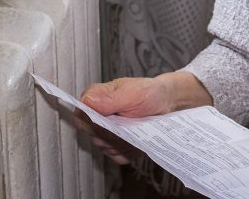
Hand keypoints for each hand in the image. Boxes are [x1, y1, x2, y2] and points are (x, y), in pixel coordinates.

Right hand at [79, 72, 211, 163]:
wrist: (168, 104)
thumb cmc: (150, 93)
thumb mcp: (131, 92)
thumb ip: (108, 98)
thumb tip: (85, 102)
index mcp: (94, 99)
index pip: (81, 117)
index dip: (94, 123)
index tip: (113, 120)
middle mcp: (96, 117)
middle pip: (93, 136)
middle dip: (113, 133)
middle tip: (131, 122)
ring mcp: (106, 134)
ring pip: (105, 148)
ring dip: (122, 142)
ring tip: (137, 129)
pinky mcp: (116, 147)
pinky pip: (116, 156)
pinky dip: (129, 151)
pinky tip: (138, 139)